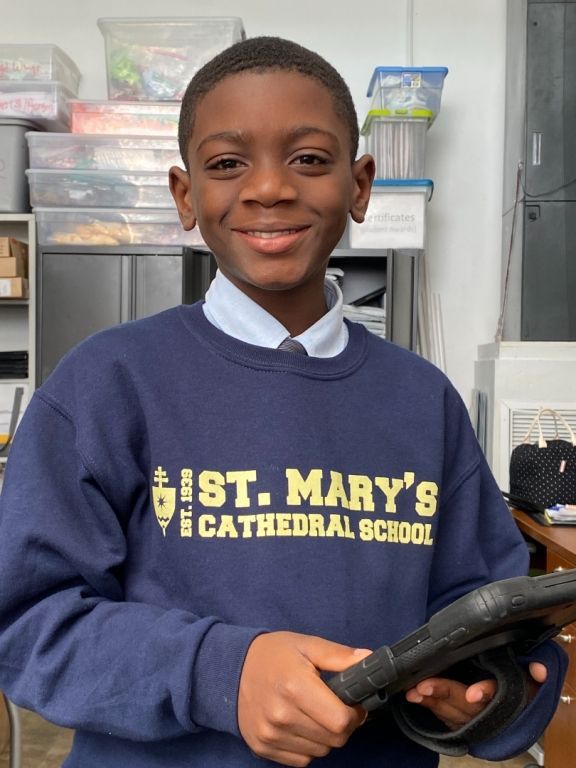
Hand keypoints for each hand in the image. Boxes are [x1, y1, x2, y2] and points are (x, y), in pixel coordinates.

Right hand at [238, 631, 369, 765]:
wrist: (230, 668)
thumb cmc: (273, 654)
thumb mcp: (306, 645)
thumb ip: (339, 655)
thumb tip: (370, 660)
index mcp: (295, 686)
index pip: (340, 721)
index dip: (355, 714)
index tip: (353, 703)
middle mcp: (281, 715)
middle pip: (334, 740)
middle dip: (343, 725)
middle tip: (335, 707)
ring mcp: (270, 735)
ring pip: (320, 752)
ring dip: (325, 737)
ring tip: (315, 713)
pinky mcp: (263, 747)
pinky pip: (301, 760)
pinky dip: (308, 746)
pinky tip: (301, 724)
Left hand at [404, 662, 547, 730]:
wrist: (516, 710)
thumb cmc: (520, 685)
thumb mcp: (530, 677)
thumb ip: (534, 671)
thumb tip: (540, 670)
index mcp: (506, 695)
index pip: (497, 694)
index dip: (485, 692)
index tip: (472, 693)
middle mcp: (489, 711)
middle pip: (466, 704)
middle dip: (444, 693)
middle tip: (423, 686)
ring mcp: (475, 719)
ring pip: (452, 712)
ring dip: (432, 703)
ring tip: (413, 692)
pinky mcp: (463, 723)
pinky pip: (445, 718)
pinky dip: (430, 708)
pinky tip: (416, 698)